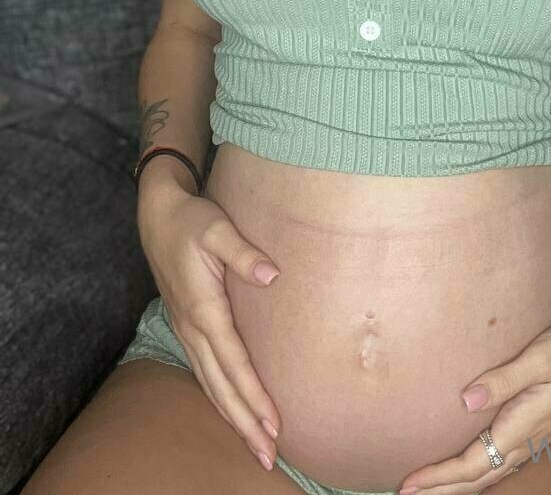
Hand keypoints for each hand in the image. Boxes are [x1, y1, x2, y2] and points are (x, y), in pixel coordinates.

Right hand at [138, 183, 283, 469]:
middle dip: (245, 423)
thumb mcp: (217, 228)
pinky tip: (232, 411)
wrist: (158, 214)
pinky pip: (205, 372)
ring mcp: (187, 329)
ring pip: (211, 384)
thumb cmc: (191, 219)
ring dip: (234, 416)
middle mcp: (193, 327)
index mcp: (204, 309)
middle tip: (269, 456)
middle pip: (222, 386)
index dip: (254, 396)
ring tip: (256, 445)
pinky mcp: (188, 325)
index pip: (234, 363)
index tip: (274, 424)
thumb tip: (272, 275)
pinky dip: (220, 397)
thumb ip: (244, 253)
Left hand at [395, 309, 550, 493]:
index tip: (407, 484)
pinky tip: (475, 470)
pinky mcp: (543, 425)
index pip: (472, 463)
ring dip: (462, 486)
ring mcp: (539, 435)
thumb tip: (465, 400)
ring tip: (434, 491)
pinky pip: (506, 461)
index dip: (439, 477)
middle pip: (479, 477)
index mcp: (524, 424)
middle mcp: (530, 437)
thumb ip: (504, 379)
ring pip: (493, 472)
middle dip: (444, 491)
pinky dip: (482, 473)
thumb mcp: (541, 356)